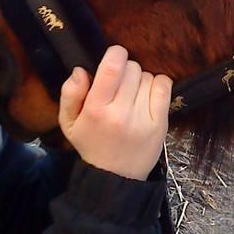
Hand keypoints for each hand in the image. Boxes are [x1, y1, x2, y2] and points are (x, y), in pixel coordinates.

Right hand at [58, 45, 172, 180]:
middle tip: (120, 85)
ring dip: (140, 81)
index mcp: (96, 110)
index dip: (116, 53)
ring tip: (132, 96)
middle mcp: (120, 113)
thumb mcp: (68, 123)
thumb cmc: (91, 145)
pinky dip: (157, 85)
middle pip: (132, 68)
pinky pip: (164, 87)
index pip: (113, 67)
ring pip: (147, 77)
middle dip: (125, 71)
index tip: (114, 57)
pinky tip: (147, 95)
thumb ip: (69, 93)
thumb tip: (81, 70)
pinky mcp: (160, 125)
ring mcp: (143, 119)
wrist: (115, 180)